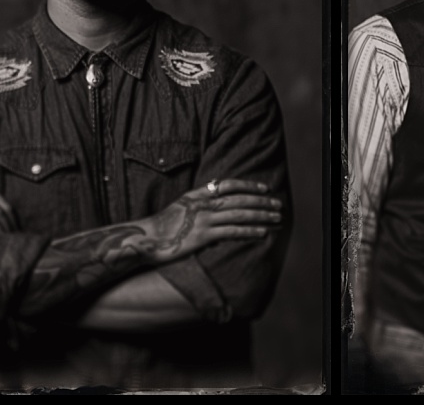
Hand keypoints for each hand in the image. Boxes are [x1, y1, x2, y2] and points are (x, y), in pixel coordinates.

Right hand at [142, 178, 282, 263]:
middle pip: (239, 199)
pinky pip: (232, 232)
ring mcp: (204, 220)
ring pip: (239, 214)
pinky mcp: (203, 236)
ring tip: (276, 217)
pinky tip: (262, 233)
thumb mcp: (182, 206)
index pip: (229, 184)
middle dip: (261, 201)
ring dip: (260, 215)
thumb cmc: (163, 225)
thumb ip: (200, 202)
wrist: (146, 238)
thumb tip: (217, 200)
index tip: (264, 188)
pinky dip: (249, 231)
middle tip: (277, 204)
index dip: (248, 185)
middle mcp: (203, 204)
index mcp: (198, 194)